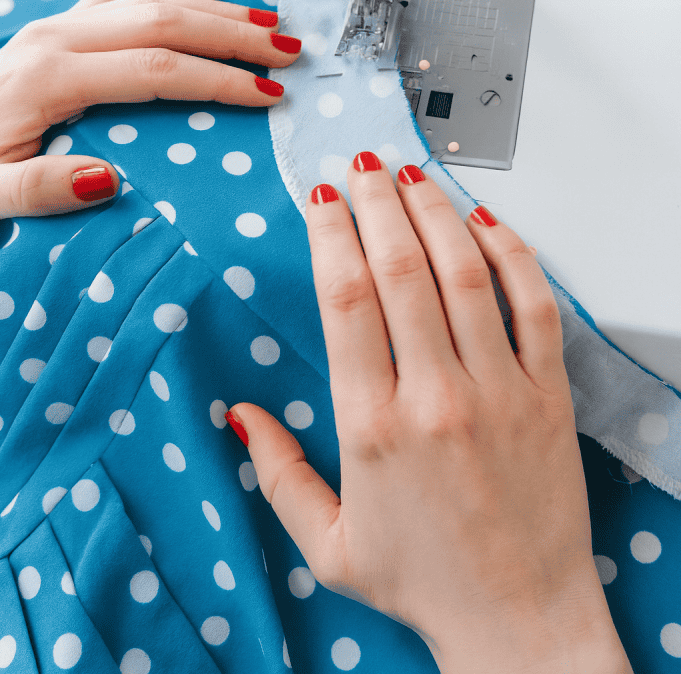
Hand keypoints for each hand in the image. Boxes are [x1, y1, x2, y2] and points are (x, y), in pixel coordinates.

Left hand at [0, 0, 299, 219]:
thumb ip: (40, 190)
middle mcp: (58, 38)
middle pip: (167, 20)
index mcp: (49, 77)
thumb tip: (108, 179)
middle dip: (235, 34)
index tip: (266, 95)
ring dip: (214, 7)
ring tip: (265, 22)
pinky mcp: (60, 24)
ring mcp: (59, 24)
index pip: (157, 69)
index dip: (220, 79)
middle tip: (286, 51)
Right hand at [227, 153, 627, 672]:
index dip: (330, 233)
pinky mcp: (549, 397)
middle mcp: (435, 398)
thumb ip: (276, 473)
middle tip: (361, 166)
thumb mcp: (327, 543)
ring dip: (434, 211)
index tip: (321, 199)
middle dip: (376, 202)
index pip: (345, 298)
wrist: (520, 622)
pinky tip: (486, 221)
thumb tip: (239, 414)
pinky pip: (534, 305)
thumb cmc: (427, 582)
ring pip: (465, 273)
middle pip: (402, 268)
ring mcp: (499, 392)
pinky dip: (512, 253)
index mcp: (372, 427)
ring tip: (412, 175)